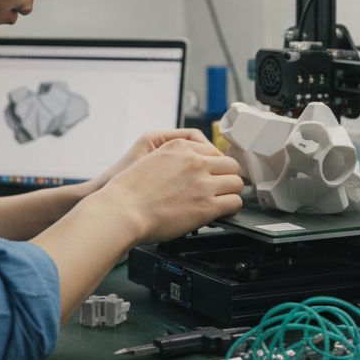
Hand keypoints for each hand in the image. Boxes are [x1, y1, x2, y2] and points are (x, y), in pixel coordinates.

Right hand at [95, 137, 243, 244]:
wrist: (123, 211)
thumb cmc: (129, 191)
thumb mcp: (150, 159)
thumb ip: (171, 160)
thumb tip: (183, 172)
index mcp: (179, 147)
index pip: (213, 151)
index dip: (214, 166)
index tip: (212, 175)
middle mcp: (194, 161)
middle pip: (230, 165)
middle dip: (226, 177)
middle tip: (220, 189)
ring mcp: (202, 183)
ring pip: (236, 183)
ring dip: (230, 192)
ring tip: (221, 201)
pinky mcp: (206, 206)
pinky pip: (234, 202)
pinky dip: (230, 208)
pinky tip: (221, 212)